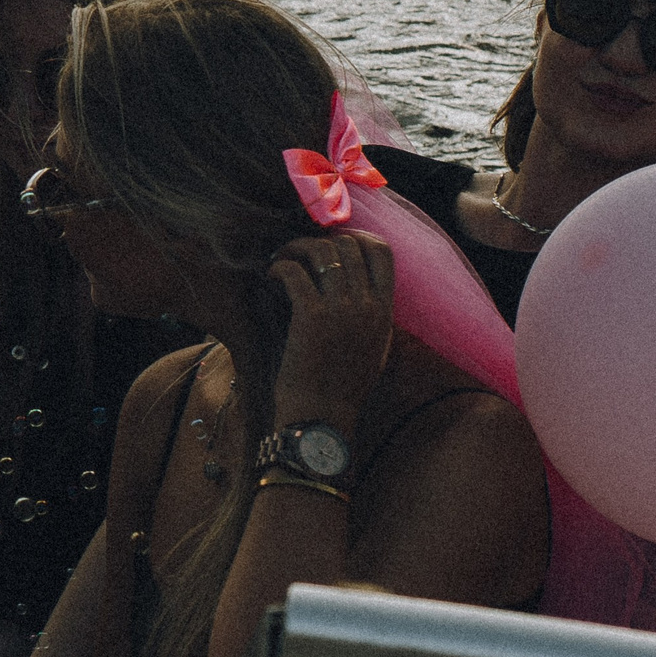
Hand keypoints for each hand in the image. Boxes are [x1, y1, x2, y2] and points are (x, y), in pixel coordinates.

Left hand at [266, 231, 396, 426]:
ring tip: (281, 260)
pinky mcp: (311, 318)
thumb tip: (360, 286)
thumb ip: (372, 316)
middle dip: (319, 240)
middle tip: (298, 251)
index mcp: (384, 313)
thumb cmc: (341, 387)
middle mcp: (367, 307)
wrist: (322, 420)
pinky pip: (294, 272)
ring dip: (295, 249)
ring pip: (321, 252)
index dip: (355, 237)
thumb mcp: (373, 349)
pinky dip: (279, 267)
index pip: (382, 252)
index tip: (333, 242)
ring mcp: (340, 311)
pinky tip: (271, 277)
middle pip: (348, 245)